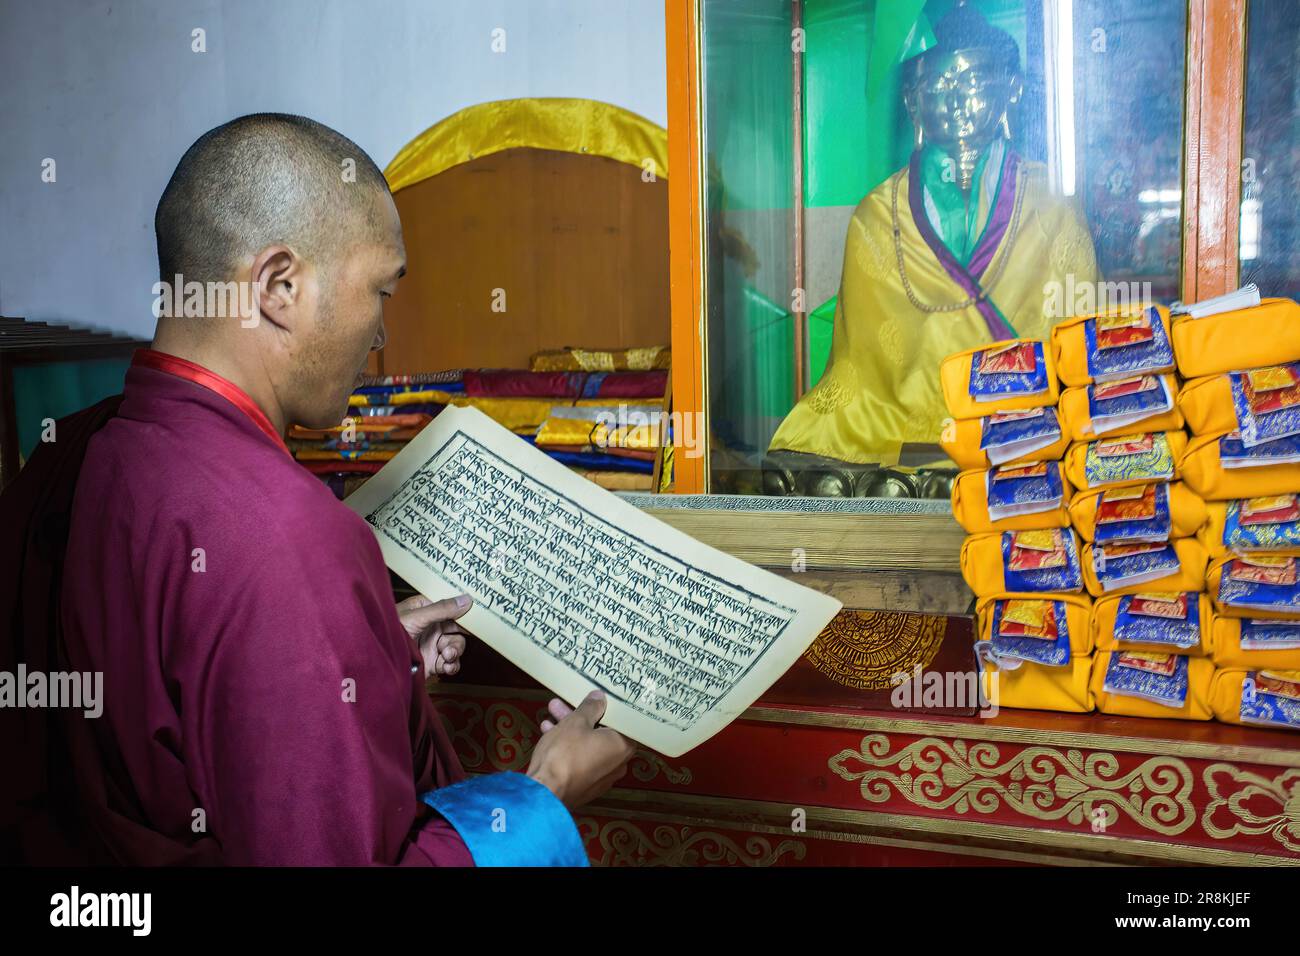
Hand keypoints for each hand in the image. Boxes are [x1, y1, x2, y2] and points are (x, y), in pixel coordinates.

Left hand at [397, 593, 470, 678]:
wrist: (377, 663)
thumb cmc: (389, 632)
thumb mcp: (416, 617)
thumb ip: (442, 609)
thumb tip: (467, 599)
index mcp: (425, 609)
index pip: (450, 607)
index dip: (464, 612)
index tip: (477, 617)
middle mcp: (430, 626)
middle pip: (457, 629)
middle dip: (459, 637)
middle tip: (453, 644)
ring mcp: (432, 645)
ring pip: (456, 646)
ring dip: (455, 651)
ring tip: (447, 656)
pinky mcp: (432, 663)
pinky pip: (451, 663)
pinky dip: (452, 666)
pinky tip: (446, 667)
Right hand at [527, 691, 636, 808]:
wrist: (545, 792)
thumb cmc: (565, 752)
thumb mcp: (576, 722)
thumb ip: (591, 707)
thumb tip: (601, 697)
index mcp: (623, 747)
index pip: (621, 722)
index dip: (606, 708)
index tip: (595, 698)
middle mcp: (618, 764)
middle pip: (601, 733)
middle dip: (581, 717)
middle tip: (563, 704)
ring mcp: (601, 779)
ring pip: (588, 746)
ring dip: (570, 729)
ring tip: (551, 713)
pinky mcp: (585, 787)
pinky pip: (581, 761)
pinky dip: (569, 747)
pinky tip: (548, 731)